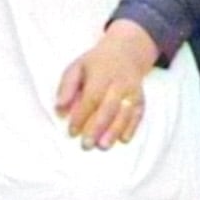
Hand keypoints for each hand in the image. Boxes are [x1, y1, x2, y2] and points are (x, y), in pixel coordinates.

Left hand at [53, 20, 156, 149]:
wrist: (126, 52)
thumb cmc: (96, 63)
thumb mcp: (76, 67)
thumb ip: (67, 87)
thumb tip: (59, 109)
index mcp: (101, 74)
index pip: (91, 98)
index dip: (81, 116)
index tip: (72, 132)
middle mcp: (119, 83)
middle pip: (108, 108)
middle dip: (97, 128)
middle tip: (86, 145)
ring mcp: (132, 91)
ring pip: (125, 113)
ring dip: (114, 131)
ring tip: (103, 146)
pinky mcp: (140, 99)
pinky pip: (138, 115)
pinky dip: (132, 128)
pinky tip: (123, 140)